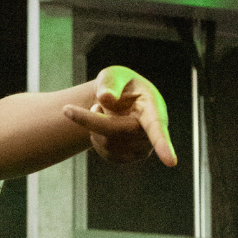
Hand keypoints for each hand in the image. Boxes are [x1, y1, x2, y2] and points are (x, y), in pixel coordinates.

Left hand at [62, 66, 176, 166]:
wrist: (118, 101)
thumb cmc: (120, 85)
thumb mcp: (114, 75)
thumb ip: (110, 83)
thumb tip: (105, 99)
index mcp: (153, 108)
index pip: (157, 128)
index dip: (163, 145)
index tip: (171, 162)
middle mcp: (151, 132)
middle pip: (116, 132)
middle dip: (89, 121)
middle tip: (67, 110)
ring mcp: (142, 148)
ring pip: (107, 143)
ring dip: (94, 126)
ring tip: (103, 111)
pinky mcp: (128, 157)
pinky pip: (104, 152)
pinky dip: (95, 137)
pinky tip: (101, 127)